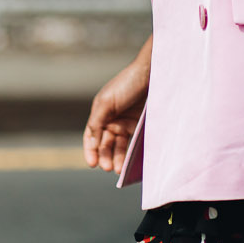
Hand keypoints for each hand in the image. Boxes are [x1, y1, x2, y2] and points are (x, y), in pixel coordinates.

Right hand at [82, 36, 150, 172]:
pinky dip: (129, 153)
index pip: (91, 136)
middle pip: (105, 143)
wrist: (153, 72)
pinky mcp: (140, 125)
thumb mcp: (107, 102)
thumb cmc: (127, 83)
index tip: (92, 164)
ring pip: (118, 145)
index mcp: (100, 112)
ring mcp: (126, 122)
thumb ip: (96, 123)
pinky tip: (129, 163)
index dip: (90, 150)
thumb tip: (91, 144)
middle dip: (104, 156)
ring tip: (118, 169)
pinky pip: (132, 142)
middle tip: (108, 168)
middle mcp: (112, 119)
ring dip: (116, 158)